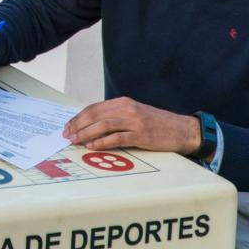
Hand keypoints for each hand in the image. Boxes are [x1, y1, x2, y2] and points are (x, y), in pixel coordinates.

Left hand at [63, 97, 199, 154]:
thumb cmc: (156, 123)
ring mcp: (134, 121)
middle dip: (78, 125)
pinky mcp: (141, 134)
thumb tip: (90, 125)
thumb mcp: (133, 113)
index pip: (93, 108)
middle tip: (67, 135)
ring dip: (86, 133)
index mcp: (123, 102)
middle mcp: (127, 109)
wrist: (182, 129)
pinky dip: (102, 142)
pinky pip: (117, 138)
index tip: (68, 126)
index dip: (78, 117)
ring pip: (103, 125)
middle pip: (95, 115)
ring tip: (75, 141)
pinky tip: (92, 146)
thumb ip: (115, 116)